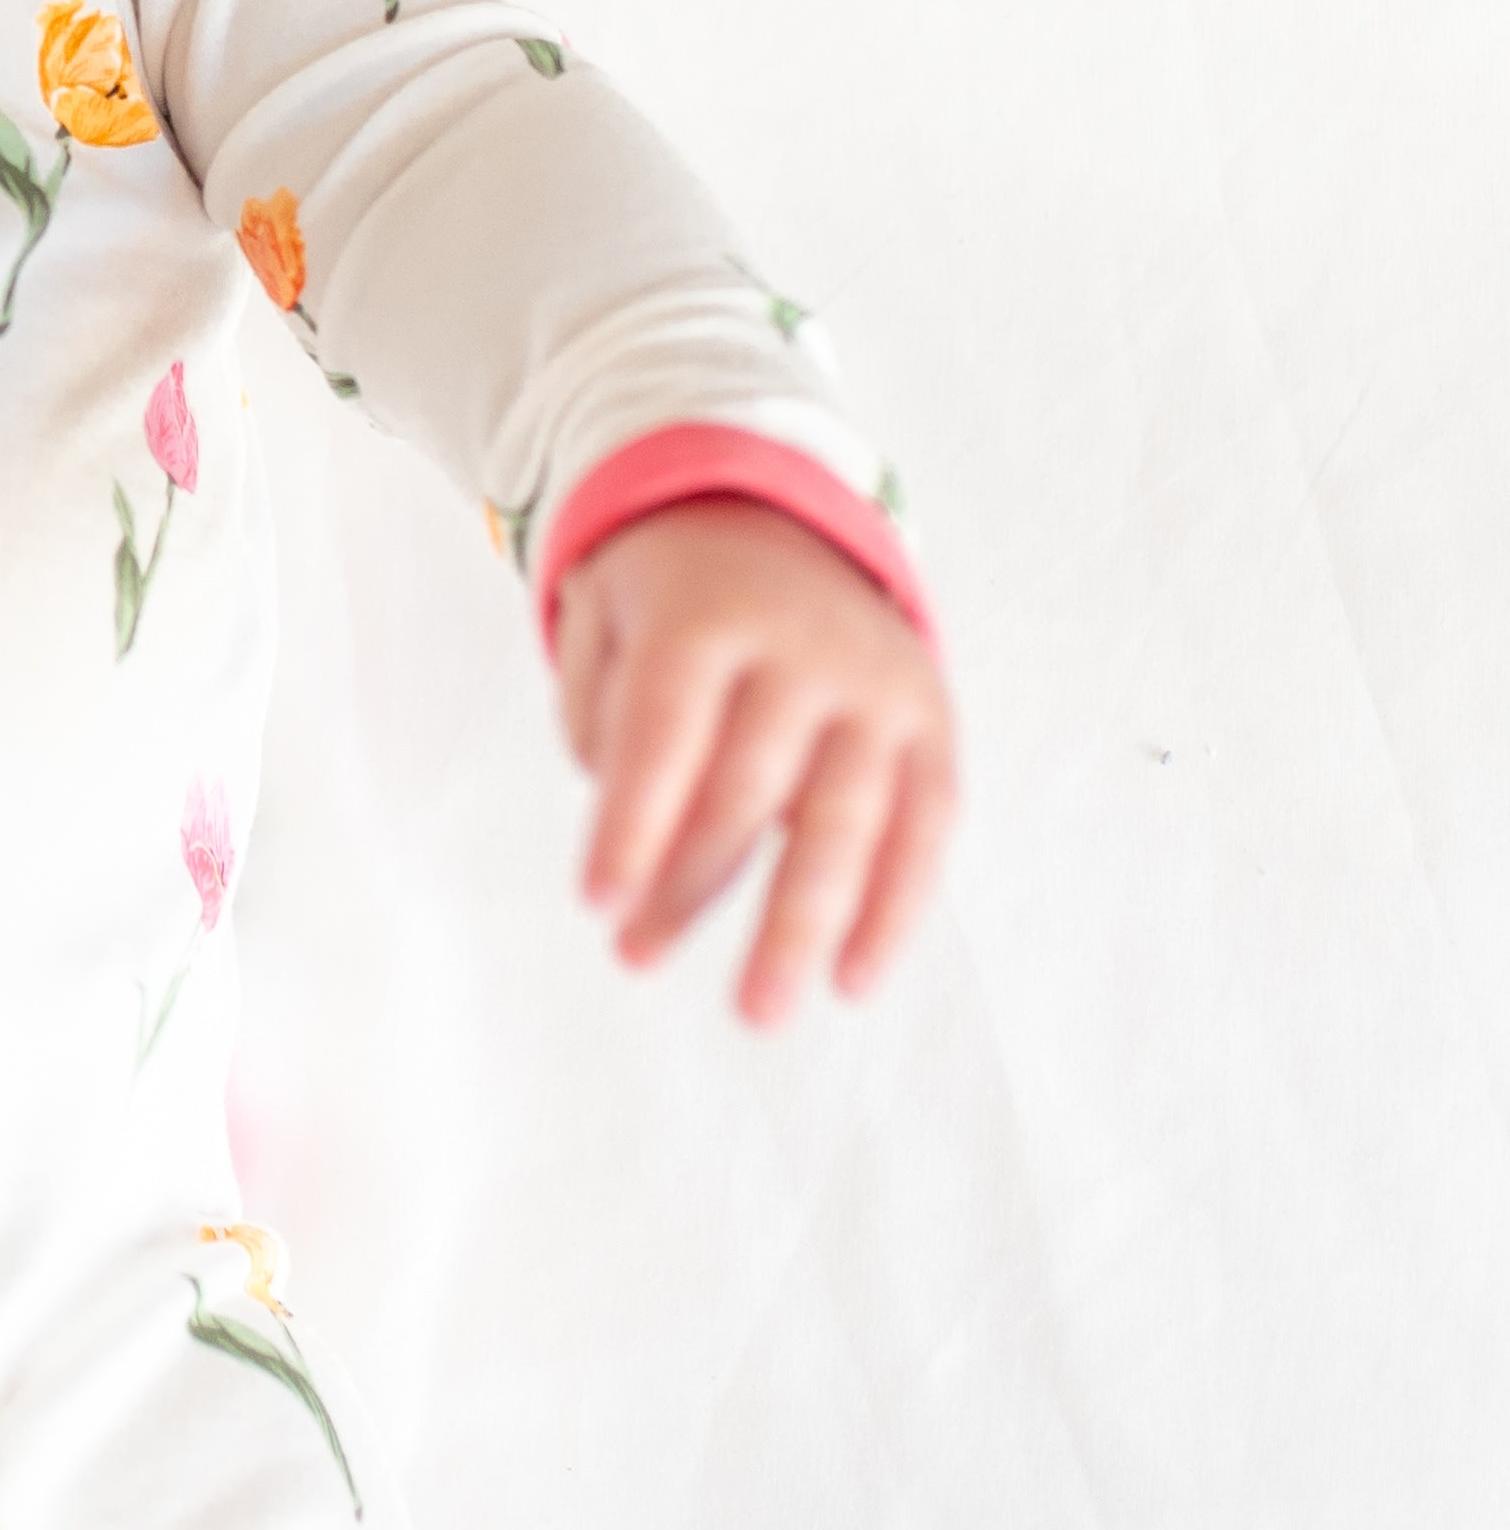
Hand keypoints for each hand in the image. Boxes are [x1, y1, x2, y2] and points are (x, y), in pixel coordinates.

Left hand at [553, 498, 956, 1025]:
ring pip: (844, 819)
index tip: (595, 903)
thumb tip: (632, 844)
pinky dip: (895, 909)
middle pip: (747, 786)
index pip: (664, 729)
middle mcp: (803, 647)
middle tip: (633, 960)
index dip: (630, 820)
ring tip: (757, 1011)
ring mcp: (878, 686)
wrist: (778, 518)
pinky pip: (926, 827)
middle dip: (690, 885)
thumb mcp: (601, 615)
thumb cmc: (669, 596)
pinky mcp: (933, 722)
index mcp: (708, 614)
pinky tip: (852, 980)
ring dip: (799, 926)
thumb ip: (599, 720)